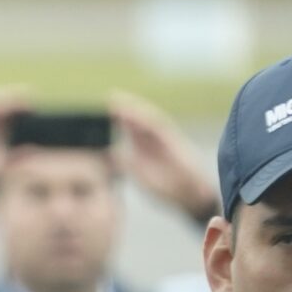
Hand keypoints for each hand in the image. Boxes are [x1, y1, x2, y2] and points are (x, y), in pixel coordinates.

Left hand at [109, 89, 218, 222]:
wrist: (190, 193)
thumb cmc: (166, 189)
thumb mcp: (140, 175)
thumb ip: (127, 163)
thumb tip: (112, 151)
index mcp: (143, 149)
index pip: (129, 130)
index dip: (117, 120)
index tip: (102, 114)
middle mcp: (152, 140)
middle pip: (137, 120)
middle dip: (124, 109)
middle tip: (110, 98)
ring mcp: (163, 138)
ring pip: (146, 119)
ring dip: (134, 109)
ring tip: (120, 100)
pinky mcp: (173, 138)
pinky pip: (158, 125)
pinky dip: (146, 118)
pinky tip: (134, 112)